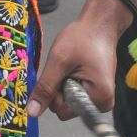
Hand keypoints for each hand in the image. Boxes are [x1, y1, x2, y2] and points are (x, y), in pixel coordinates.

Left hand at [27, 1, 126, 119]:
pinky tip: (76, 68)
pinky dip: (70, 81)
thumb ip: (45, 88)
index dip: (55, 93)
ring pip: (69, 100)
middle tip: (67, 67)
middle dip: (60, 88)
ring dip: (64, 84)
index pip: (63, 111)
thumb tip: (33, 112)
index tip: (62, 73)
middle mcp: (103, 103)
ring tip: (73, 65)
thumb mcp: (58, 61)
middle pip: (66, 107)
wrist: (99, 25)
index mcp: (100, 98)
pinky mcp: (96, 92)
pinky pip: (75, 94)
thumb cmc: (83, 38)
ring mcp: (101, 98)